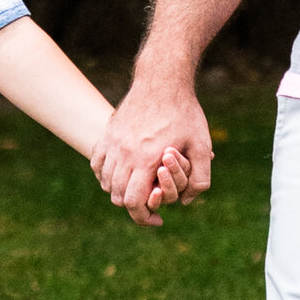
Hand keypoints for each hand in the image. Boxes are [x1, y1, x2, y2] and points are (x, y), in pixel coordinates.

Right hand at [96, 76, 212, 222]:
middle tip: (150, 205)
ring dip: (119, 191)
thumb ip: (200, 177)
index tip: (157, 219)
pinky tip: (121, 173)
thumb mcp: (201, 144)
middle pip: (117, 195)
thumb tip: (185, 202)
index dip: (143, 217)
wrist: (162, 80)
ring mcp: (113, 142)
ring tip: (138, 189)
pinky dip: (106, 174)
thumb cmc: (185, 112)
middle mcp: (124, 152)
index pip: (133, 202)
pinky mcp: (108, 133)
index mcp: (146, 159)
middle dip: (134, 206)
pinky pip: (97, 163)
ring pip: (106, 181)